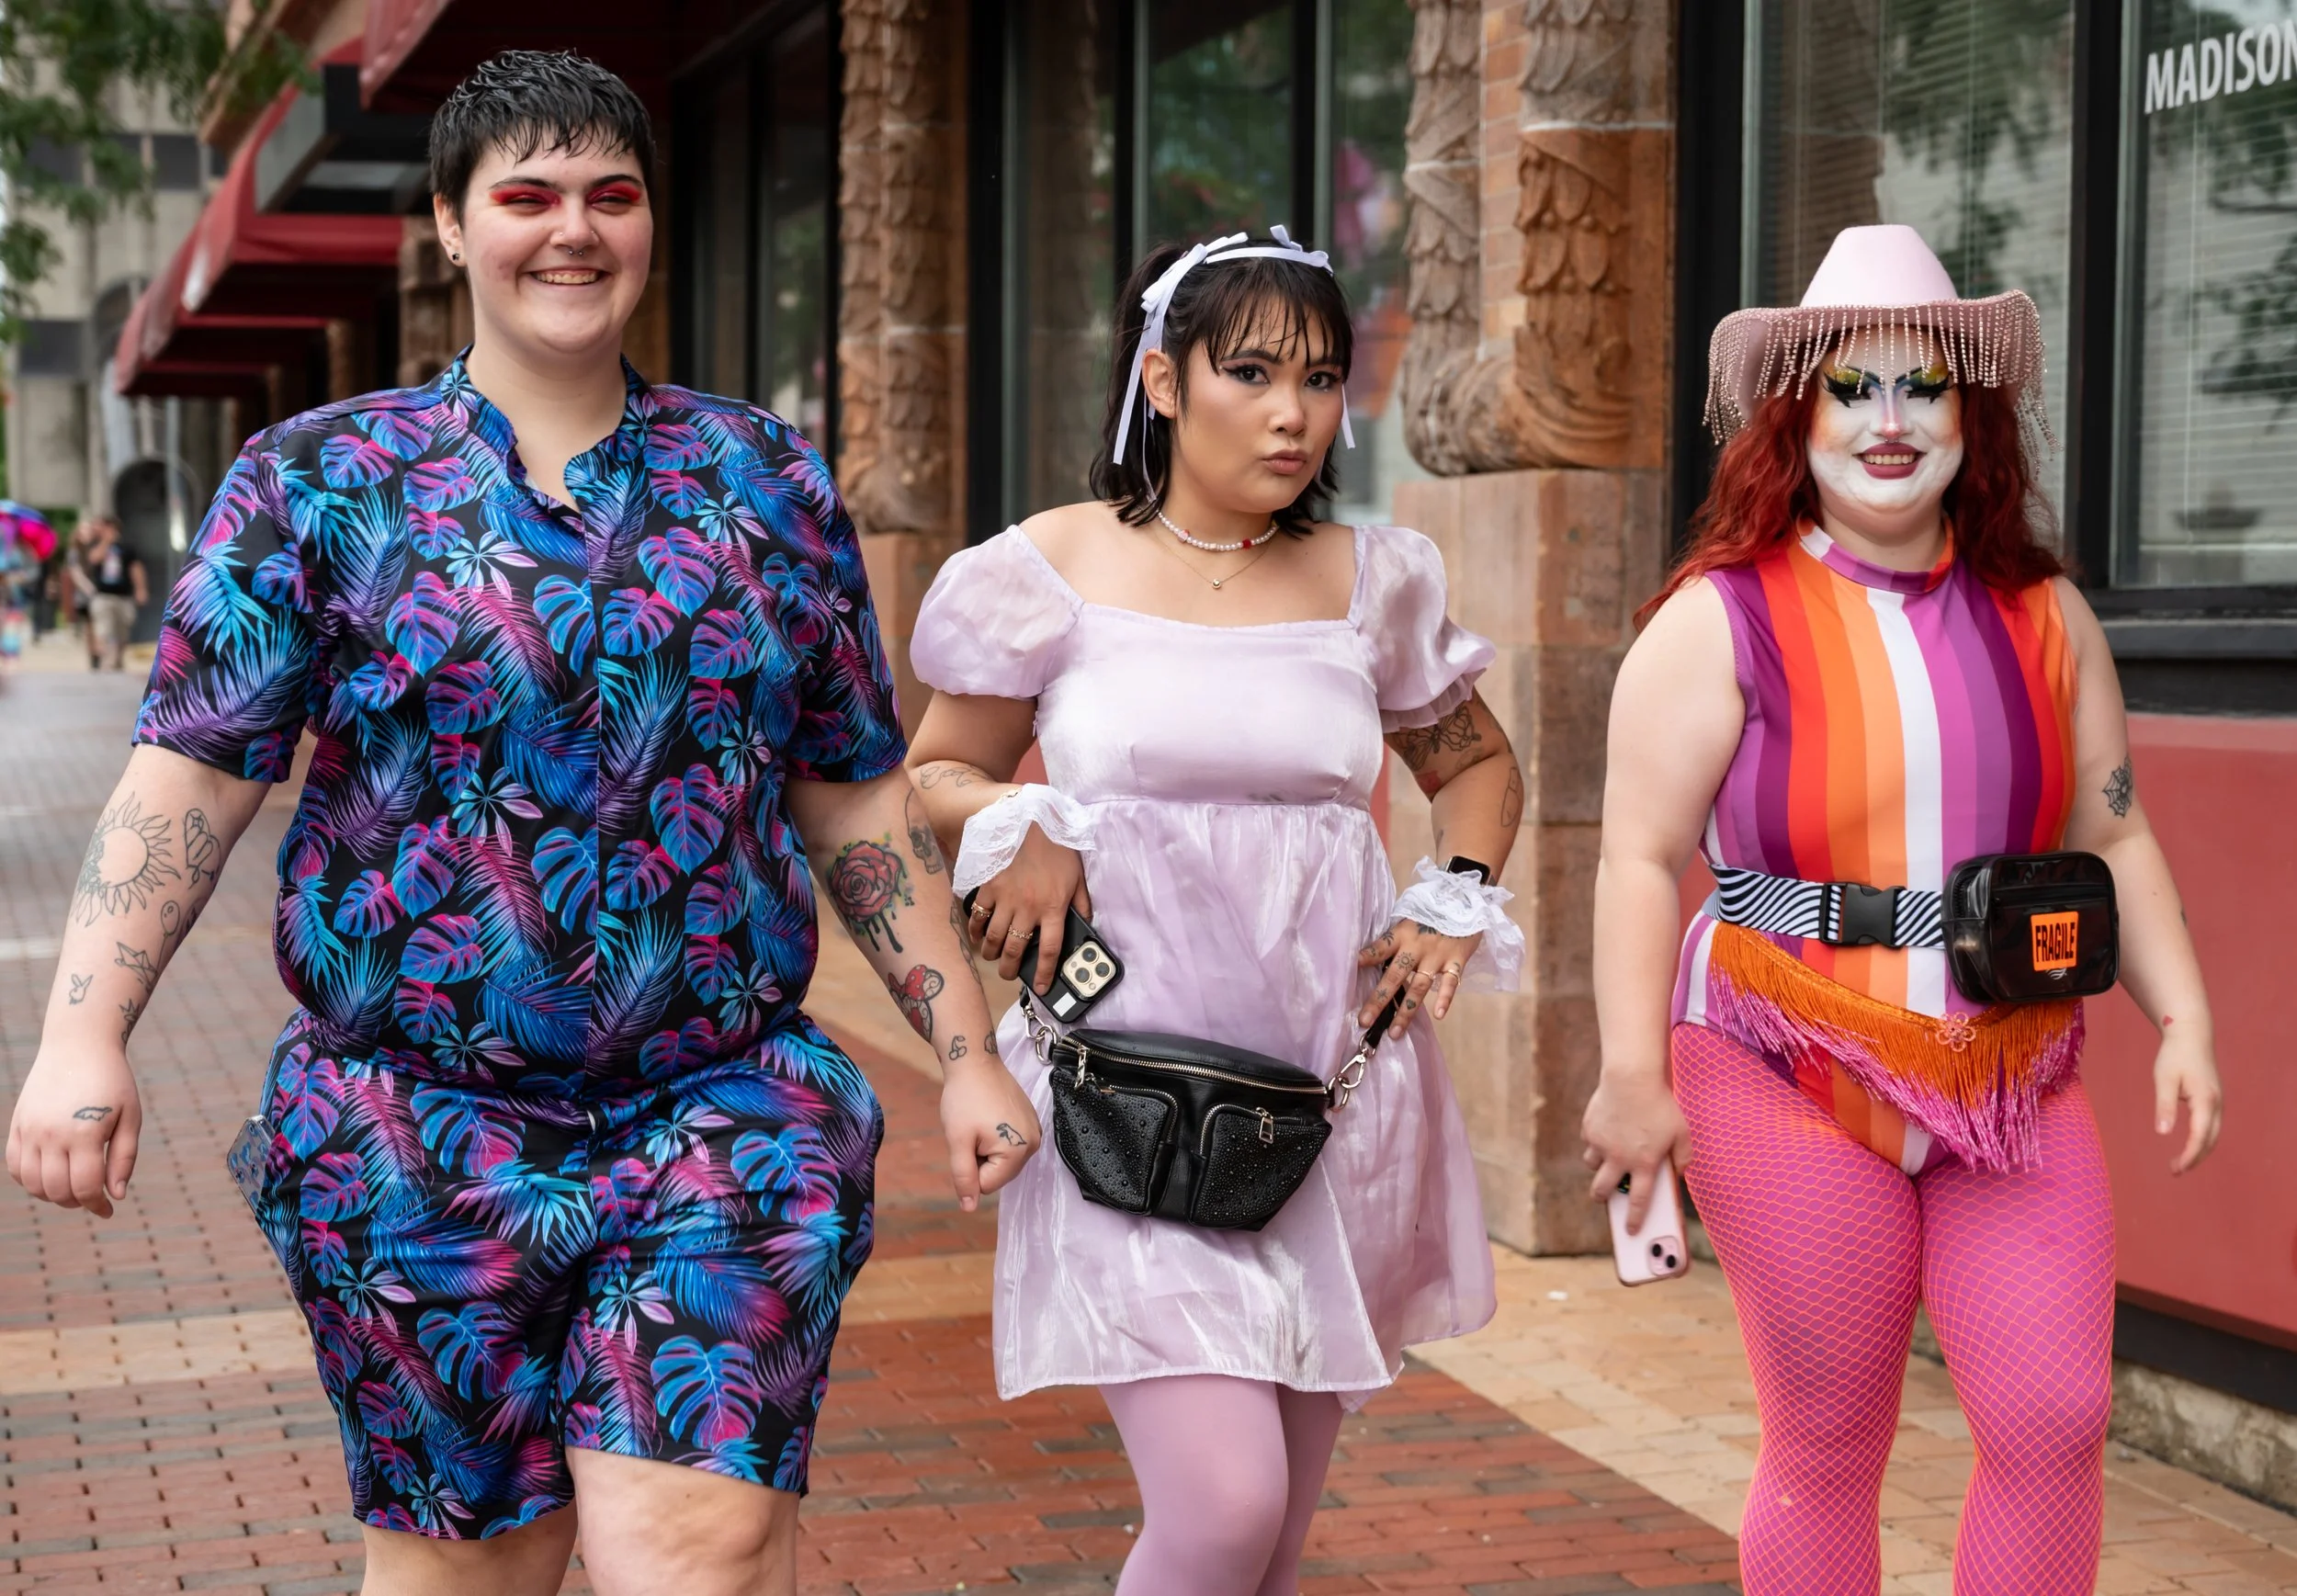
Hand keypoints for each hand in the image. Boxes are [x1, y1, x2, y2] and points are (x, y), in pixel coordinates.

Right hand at [6, 1046, 142, 1218]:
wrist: (78, 1046)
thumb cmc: (113, 1081)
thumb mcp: (131, 1116)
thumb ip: (124, 1158)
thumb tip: (114, 1195)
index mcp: (84, 1133)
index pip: (84, 1187)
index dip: (96, 1205)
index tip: (107, 1210)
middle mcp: (51, 1134)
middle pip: (56, 1190)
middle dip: (76, 1201)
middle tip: (92, 1197)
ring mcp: (30, 1130)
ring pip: (31, 1183)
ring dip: (51, 1195)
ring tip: (72, 1188)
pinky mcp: (17, 1124)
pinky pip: (15, 1166)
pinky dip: (29, 1180)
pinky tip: (49, 1177)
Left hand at [940, 1056, 1041, 1211]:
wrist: (975, 1061)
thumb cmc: (964, 1099)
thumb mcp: (958, 1142)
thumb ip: (964, 1177)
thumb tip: (969, 1208)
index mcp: (1018, 1151)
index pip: (987, 1185)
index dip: (970, 1167)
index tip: (967, 1139)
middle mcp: (1034, 1144)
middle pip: (999, 1174)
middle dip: (980, 1159)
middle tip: (972, 1131)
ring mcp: (1036, 1131)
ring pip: (1003, 1161)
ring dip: (987, 1149)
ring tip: (980, 1123)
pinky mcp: (1031, 1121)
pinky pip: (1010, 1144)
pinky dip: (995, 1137)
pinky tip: (989, 1116)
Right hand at [965, 816, 1091, 993]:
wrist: (1030, 820)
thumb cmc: (1057, 848)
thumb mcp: (1077, 877)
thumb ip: (1081, 904)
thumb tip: (1084, 924)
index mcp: (1054, 908)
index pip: (1050, 950)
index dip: (1044, 973)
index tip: (1040, 987)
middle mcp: (1028, 909)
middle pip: (1014, 950)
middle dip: (1009, 969)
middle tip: (1007, 974)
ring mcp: (1006, 899)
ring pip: (993, 938)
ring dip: (991, 953)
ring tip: (992, 958)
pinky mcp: (988, 888)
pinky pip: (977, 915)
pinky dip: (974, 930)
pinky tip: (976, 936)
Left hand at [1355, 922, 1481, 1030]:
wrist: (1465, 901)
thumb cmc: (1431, 913)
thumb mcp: (1409, 920)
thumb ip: (1395, 940)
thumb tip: (1370, 959)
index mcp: (1402, 934)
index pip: (1381, 946)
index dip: (1366, 956)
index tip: (1352, 967)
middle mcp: (1416, 947)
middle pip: (1394, 976)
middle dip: (1379, 1000)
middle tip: (1365, 1021)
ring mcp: (1436, 955)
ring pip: (1419, 986)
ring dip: (1406, 1011)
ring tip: (1395, 1032)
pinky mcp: (1456, 960)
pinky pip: (1450, 982)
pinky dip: (1446, 998)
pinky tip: (1439, 1015)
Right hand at [1580, 1067, 1690, 1231]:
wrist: (1631, 1079)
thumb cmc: (1659, 1105)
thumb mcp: (1682, 1132)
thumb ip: (1683, 1156)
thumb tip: (1679, 1171)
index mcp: (1644, 1163)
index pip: (1640, 1200)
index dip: (1636, 1219)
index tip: (1632, 1230)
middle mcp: (1619, 1158)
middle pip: (1602, 1190)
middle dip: (1602, 1198)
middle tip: (1605, 1196)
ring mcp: (1601, 1144)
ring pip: (1591, 1166)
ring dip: (1598, 1167)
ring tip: (1606, 1159)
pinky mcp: (1589, 1129)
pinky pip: (1589, 1142)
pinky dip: (1595, 1142)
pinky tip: (1605, 1131)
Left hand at [2153, 1021, 2221, 1174]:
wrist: (2191, 1036)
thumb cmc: (2174, 1056)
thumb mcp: (2164, 1079)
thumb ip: (2164, 1106)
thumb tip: (2163, 1133)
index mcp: (2205, 1101)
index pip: (2200, 1137)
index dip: (2189, 1155)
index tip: (2176, 1168)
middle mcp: (2217, 1104)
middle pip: (2210, 1140)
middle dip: (2195, 1158)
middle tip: (2174, 1171)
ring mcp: (2218, 1102)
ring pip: (2213, 1134)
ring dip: (2199, 1151)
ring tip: (2180, 1163)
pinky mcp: (2214, 1099)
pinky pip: (2212, 1126)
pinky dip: (2203, 1139)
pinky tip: (2189, 1145)